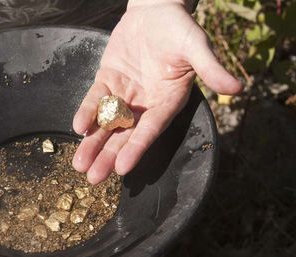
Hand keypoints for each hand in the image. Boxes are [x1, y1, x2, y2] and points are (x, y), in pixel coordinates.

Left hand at [72, 1, 241, 183]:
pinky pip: (96, 100)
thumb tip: (238, 88)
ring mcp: (125, 94)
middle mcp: (145, 104)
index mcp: (167, 101)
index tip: (123, 168)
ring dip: (93, 143)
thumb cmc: (179, 28)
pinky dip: (87, 112)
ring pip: (107, 123)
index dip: (137, 148)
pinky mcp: (108, 81)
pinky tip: (78, 128)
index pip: (151, 129)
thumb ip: (211, 67)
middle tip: (93, 179)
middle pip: (125, 135)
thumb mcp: (196, 45)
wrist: (156, 11)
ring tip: (80, 164)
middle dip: (108, 156)